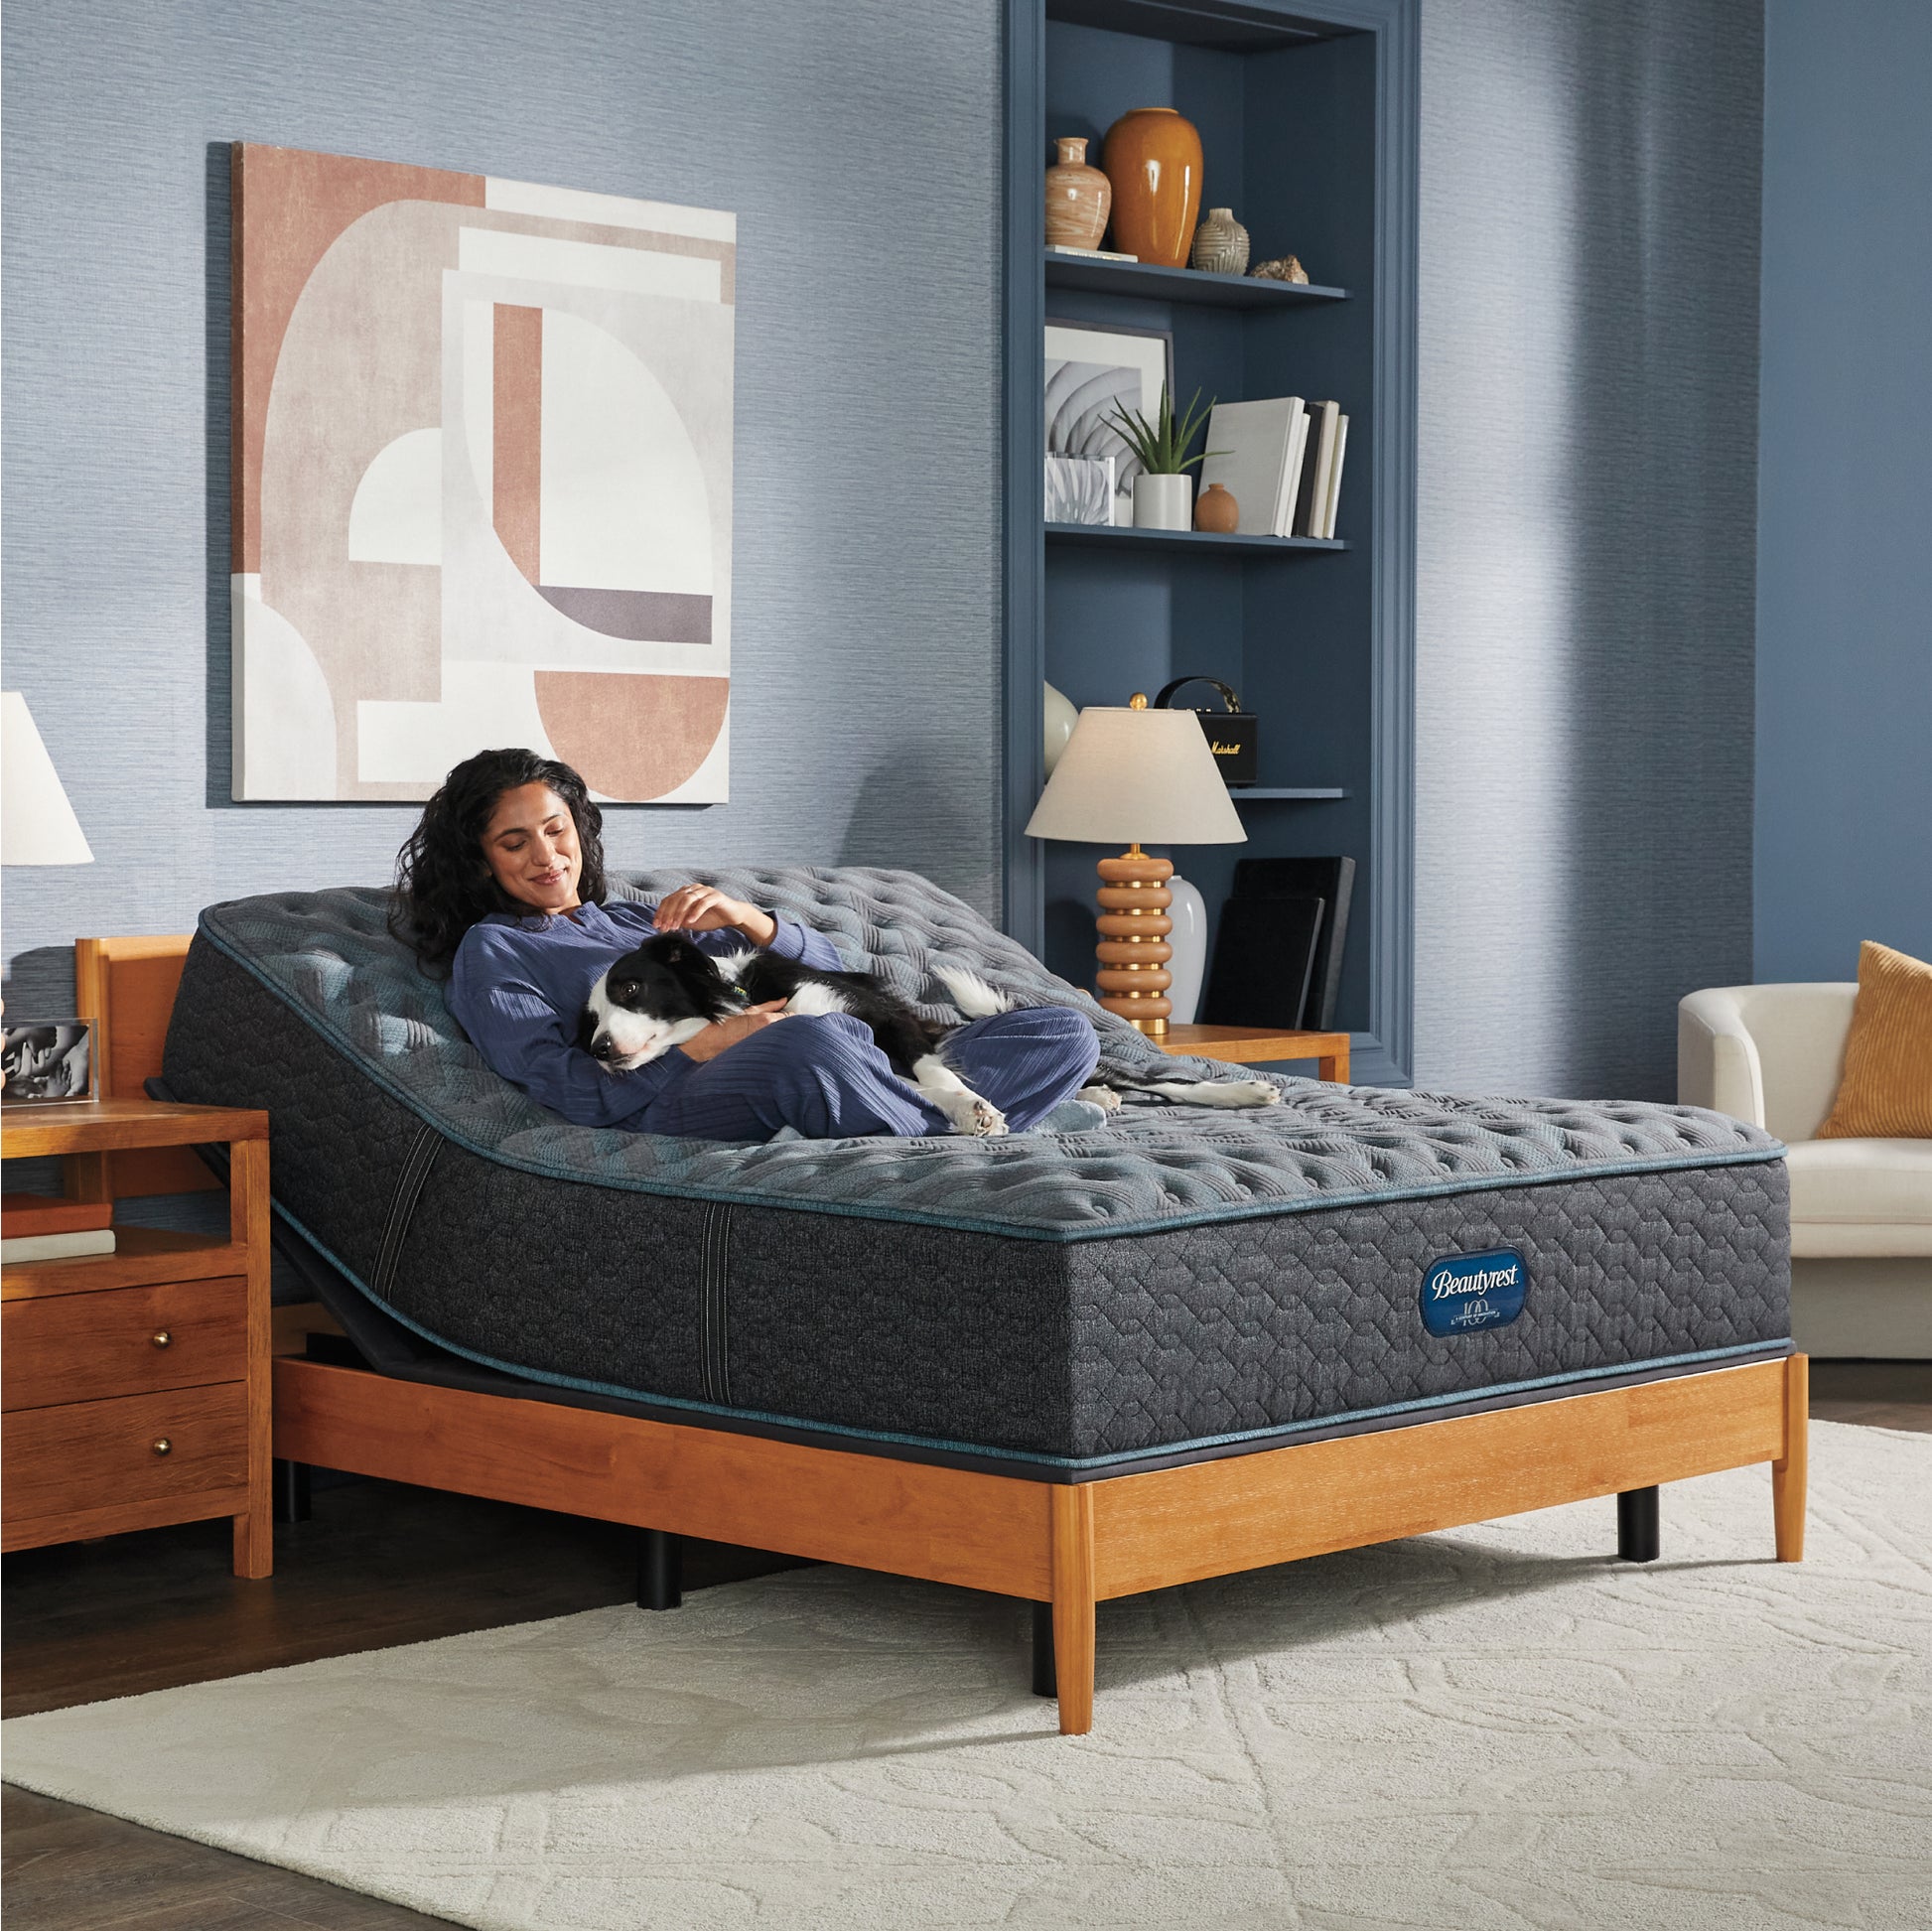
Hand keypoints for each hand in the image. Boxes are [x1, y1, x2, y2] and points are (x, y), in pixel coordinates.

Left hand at [653, 885, 777, 947]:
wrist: (733, 916)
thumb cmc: (712, 918)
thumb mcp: (691, 921)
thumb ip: (679, 920)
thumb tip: (665, 925)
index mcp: (686, 892)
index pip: (668, 900)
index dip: (660, 913)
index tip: (656, 926)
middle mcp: (694, 888)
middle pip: (675, 898)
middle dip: (668, 914)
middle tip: (665, 928)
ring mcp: (705, 890)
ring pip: (687, 899)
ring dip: (679, 913)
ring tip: (676, 926)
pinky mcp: (716, 896)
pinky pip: (703, 902)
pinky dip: (695, 912)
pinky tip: (691, 922)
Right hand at [675, 1001, 787, 1062]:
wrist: (711, 1045)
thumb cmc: (726, 1027)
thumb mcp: (748, 1011)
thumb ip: (769, 1005)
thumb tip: (783, 1000)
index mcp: (766, 1021)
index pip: (792, 1017)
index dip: (789, 1016)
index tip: (785, 1016)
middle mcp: (769, 1034)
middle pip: (791, 1029)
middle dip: (788, 1027)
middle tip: (778, 1028)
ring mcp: (767, 1046)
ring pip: (785, 1040)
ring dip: (783, 1038)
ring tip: (771, 1039)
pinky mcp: (764, 1057)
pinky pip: (777, 1050)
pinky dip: (776, 1048)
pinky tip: (767, 1048)